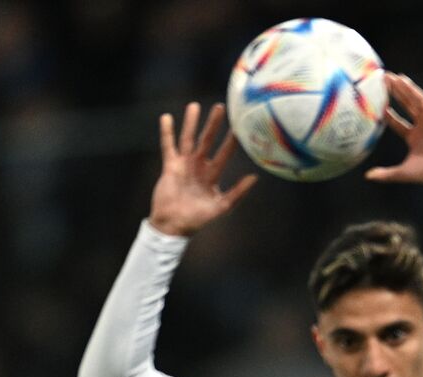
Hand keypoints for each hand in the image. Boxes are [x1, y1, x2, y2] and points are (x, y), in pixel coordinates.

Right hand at [149, 102, 256, 236]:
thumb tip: (255, 177)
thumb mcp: (222, 206)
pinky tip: (167, 118)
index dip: (231, 141)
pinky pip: (168, 146)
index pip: (225, 153)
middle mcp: (199, 166)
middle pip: (207, 140)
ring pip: (189, 139)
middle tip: (220, 107)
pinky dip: (167, 132)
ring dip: (191, 123)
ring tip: (194, 105)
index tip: (240, 127)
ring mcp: (184, 164)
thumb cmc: (199, 219)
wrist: (175, 225)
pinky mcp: (170, 166)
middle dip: (213, 124)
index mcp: (213, 175)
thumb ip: (238, 192)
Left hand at [366, 73, 422, 183]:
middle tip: (382, 82)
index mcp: (414, 137)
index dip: (386, 113)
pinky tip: (403, 80)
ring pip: (412, 100)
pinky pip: (421, 100)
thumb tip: (367, 176)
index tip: (376, 104)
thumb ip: (386, 174)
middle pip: (405, 106)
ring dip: (401, 87)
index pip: (397, 122)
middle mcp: (421, 126)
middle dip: (394, 94)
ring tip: (390, 76)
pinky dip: (412, 90)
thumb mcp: (403, 172)